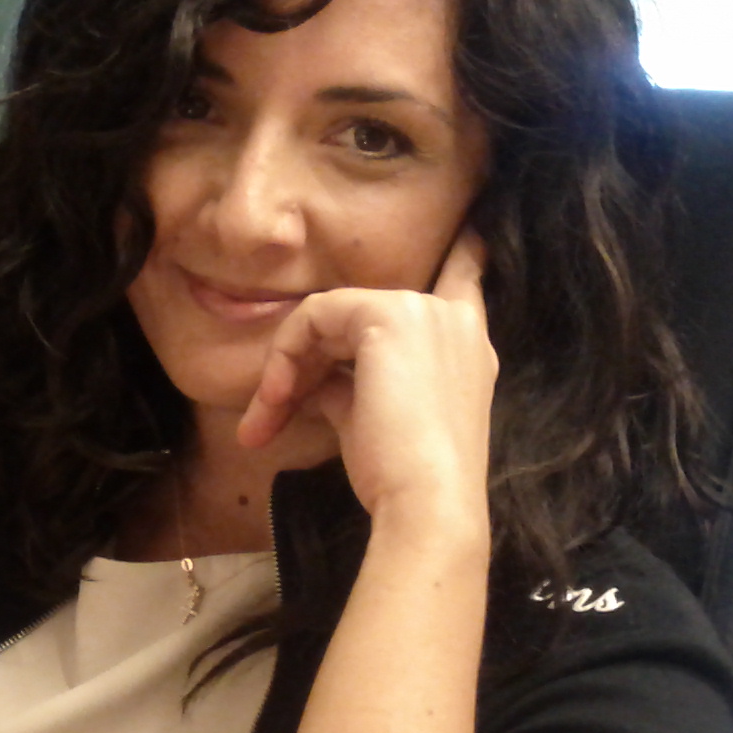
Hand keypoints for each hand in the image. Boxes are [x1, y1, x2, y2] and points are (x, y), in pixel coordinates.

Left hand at [234, 231, 495, 533]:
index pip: (465, 278)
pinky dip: (286, 357)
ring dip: (287, 366)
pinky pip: (315, 316)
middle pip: (361, 311)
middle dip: (304, 358)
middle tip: (265, 417)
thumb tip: (308, 380)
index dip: (462, 253)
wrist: (427, 503)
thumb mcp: (373, 421)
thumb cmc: (403, 478)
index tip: (470, 229)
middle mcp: (452, 319)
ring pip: (331, 314)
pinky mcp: (389, 317)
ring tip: (262, 422)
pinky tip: (274, 403)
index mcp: (465, 346)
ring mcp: (424, 312)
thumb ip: (347, 386)